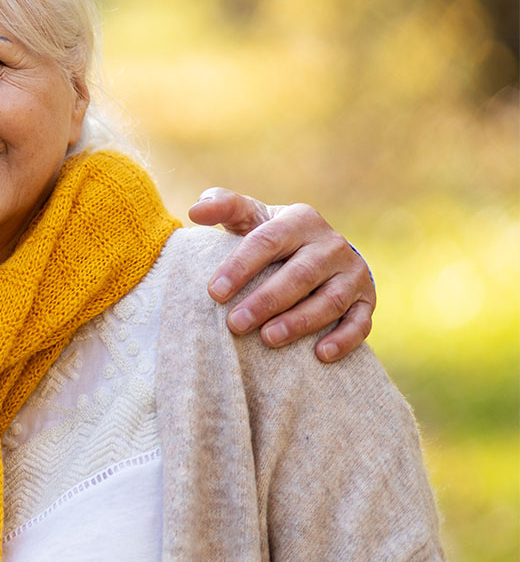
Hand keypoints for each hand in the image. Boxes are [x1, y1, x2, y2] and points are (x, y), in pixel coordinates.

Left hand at [187, 190, 374, 362]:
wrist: (320, 250)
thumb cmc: (271, 236)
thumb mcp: (249, 216)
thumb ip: (222, 206)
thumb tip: (196, 212)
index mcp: (299, 220)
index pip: (266, 242)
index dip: (240, 267)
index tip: (215, 293)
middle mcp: (330, 244)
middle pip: (299, 275)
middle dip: (266, 301)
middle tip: (235, 324)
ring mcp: (352, 273)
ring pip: (329, 300)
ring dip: (299, 322)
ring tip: (268, 339)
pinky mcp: (366, 300)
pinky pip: (361, 322)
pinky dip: (343, 339)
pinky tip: (320, 355)